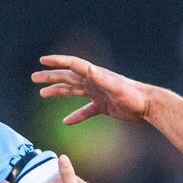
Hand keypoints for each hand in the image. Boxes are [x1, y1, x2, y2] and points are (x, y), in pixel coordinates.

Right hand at [31, 55, 154, 124]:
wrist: (148, 106)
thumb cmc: (134, 95)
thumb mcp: (116, 86)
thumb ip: (100, 77)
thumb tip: (86, 67)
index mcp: (95, 75)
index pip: (72, 65)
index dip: (57, 62)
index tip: (42, 60)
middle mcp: (94, 81)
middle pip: (68, 77)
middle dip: (50, 77)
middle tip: (33, 77)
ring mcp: (98, 93)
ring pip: (73, 91)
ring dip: (58, 91)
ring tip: (42, 94)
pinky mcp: (104, 106)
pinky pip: (85, 110)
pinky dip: (75, 116)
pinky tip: (66, 122)